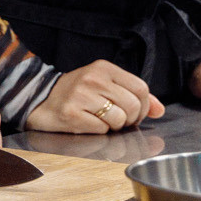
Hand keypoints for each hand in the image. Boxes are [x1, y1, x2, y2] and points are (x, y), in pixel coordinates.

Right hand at [26, 60, 160, 134]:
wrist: (41, 100)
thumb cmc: (77, 93)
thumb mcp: (105, 85)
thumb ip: (134, 95)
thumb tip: (159, 110)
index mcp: (104, 68)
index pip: (141, 88)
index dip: (143, 106)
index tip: (134, 113)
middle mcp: (93, 78)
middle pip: (132, 105)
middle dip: (130, 119)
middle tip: (120, 121)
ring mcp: (81, 96)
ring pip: (118, 119)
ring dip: (115, 127)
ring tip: (102, 121)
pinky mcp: (71, 114)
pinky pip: (101, 129)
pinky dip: (99, 131)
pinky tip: (88, 124)